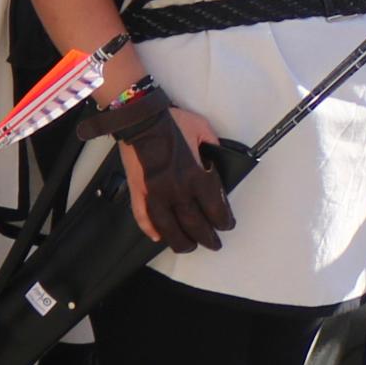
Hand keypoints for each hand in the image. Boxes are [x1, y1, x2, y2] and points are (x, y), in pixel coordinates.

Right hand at [98, 84, 229, 251]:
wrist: (140, 117)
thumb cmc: (172, 121)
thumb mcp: (202, 130)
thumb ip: (213, 149)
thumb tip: (217, 163)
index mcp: (195, 176)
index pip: (215, 209)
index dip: (224, 221)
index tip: (227, 225)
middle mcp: (177, 190)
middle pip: (195, 224)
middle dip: (207, 237)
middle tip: (213, 244)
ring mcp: (156, 193)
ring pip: (168, 228)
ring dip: (180, 241)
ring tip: (188, 247)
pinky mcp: (138, 191)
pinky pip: (143, 216)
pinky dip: (150, 229)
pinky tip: (157, 237)